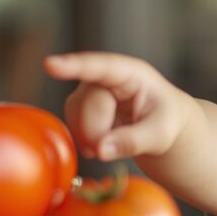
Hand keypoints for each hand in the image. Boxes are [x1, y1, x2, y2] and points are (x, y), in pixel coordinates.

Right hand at [44, 52, 189, 161]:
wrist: (163, 125)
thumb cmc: (166, 122)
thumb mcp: (161, 134)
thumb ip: (134, 141)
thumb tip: (101, 150)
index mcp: (132, 73)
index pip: (101, 67)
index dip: (74, 66)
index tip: (50, 65)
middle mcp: (108, 77)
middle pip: (87, 100)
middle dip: (94, 130)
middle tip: (106, 151)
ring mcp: (93, 90)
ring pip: (75, 112)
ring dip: (88, 136)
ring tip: (110, 147)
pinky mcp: (83, 106)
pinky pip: (72, 122)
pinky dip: (83, 138)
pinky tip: (99, 145)